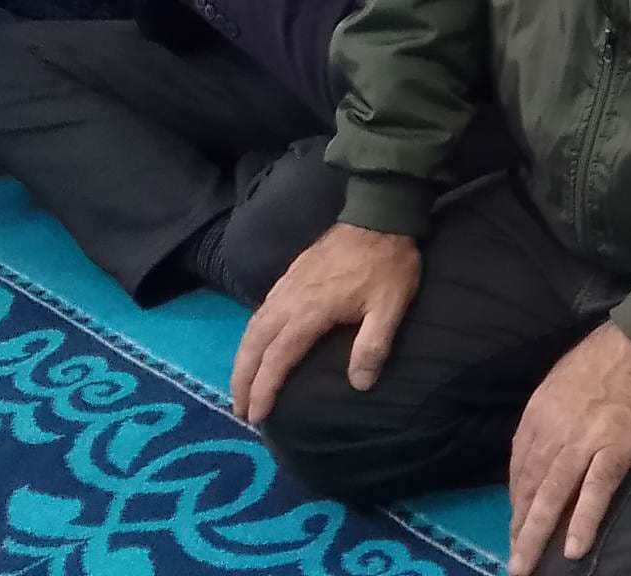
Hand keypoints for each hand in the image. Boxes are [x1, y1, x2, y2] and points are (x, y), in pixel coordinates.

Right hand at [231, 222, 420, 423]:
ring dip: (242, 358)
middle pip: (254, 344)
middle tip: (239, 409)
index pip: (278, 358)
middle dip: (243, 379)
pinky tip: (256, 344)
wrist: (379, 214)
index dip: (264, 389)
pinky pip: (260, 310)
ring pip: (252, 326)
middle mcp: (289, 299)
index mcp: (310, 311)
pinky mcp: (290, 274)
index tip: (256, 415)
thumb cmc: (388, 263)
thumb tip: (359, 385)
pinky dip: (251, 334)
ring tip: (241, 384)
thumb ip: (373, 345)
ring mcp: (287, 285)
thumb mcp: (391, 306)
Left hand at [507, 322, 630, 574]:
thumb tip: (544, 446)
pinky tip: (573, 549)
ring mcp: (585, 440)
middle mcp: (554, 428)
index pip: (520, 462)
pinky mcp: (617, 448)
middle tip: (513, 560)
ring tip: (526, 566)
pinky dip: (583, 521)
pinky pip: (596, 491)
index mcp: (540, 410)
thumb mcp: (564, 377)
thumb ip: (551, 413)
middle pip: (530, 485)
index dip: (517, 496)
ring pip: (553, 495)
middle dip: (519, 526)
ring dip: (536, 534)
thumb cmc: (610, 352)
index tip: (516, 520)